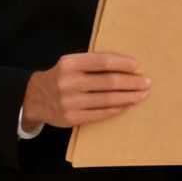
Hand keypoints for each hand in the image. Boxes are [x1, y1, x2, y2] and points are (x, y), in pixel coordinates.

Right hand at [22, 52, 150, 129]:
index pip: (101, 62)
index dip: (121, 63)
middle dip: (131, 82)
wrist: (34, 98)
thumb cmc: (61, 77)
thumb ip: (92, 63)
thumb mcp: (70, 63)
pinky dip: (117, 109)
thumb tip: (126, 66)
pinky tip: (127, 105)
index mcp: (69, 64)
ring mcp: (69, 102)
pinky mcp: (71, 118)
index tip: (137, 65)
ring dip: (128, 97)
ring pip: (107, 100)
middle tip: (147, 82)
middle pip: (108, 82)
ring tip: (141, 94)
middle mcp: (68, 82)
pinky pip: (100, 114)